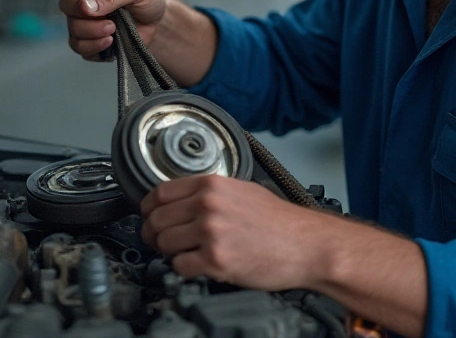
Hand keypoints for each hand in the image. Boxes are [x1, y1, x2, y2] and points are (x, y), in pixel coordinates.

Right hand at [57, 0, 166, 59]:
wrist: (156, 22)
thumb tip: (86, 6)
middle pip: (65, 4)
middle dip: (86, 13)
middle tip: (109, 17)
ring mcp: (82, 18)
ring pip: (72, 27)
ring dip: (92, 31)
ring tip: (113, 28)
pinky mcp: (87, 38)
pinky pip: (78, 46)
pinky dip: (93, 46)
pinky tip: (110, 41)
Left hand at [140, 174, 330, 290]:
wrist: (307, 245)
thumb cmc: (281, 223)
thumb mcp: (244, 191)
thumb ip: (211, 193)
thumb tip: (183, 200)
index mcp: (213, 185)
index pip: (160, 193)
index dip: (149, 208)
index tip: (149, 216)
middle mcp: (208, 205)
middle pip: (156, 219)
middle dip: (154, 233)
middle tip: (162, 241)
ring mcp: (211, 232)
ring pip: (164, 242)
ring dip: (169, 252)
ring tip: (184, 254)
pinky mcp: (216, 260)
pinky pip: (180, 266)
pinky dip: (184, 269)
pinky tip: (198, 266)